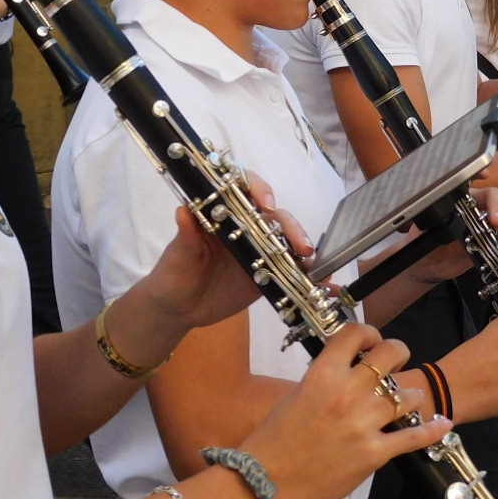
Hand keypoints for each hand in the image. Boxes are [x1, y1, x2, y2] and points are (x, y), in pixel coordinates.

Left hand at [131, 174, 311, 334]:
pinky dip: (310, 275)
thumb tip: (183, 211)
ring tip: (318, 266)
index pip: (244, 189)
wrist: (178, 309)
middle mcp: (246, 227)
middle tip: (301, 246)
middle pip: (275, 217)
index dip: (259, 189)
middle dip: (291, 227)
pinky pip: (292, 271)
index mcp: (223, 214)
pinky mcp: (269, 274)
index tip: (266, 203)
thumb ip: (185, 236)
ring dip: (305, 249)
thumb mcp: (176, 256)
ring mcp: (260, 250)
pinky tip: (324, 283)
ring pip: (288, 241)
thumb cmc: (173, 274)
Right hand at [236, 326, 450, 498]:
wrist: (265, 484)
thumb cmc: (273, 443)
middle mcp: (346, 394)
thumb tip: (344, 371)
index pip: (355, 334)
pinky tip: (441, 424)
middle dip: (398, 353)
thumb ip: (323, 379)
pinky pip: (413, 437)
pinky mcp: (374, 454)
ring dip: (410, 395)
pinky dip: (431, 430)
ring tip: (406, 400)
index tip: (372, 339)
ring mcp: (363, 424)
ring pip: (406, 395)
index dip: (369, 332)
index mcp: (322, 375)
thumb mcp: (295, 397)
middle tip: (397, 361)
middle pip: (389, 355)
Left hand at [393, 185, 497, 284]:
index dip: (479, 173)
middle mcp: (472, 208)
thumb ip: (424, 220)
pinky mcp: (487, 243)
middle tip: (495, 220)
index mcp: (455, 198)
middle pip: (492, 197)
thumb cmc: (422, 239)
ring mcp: (482, 226)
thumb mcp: (420, 225)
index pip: (468, 179)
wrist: (426, 263)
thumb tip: (424, 219)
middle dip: (497, 205)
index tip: (486, 175)